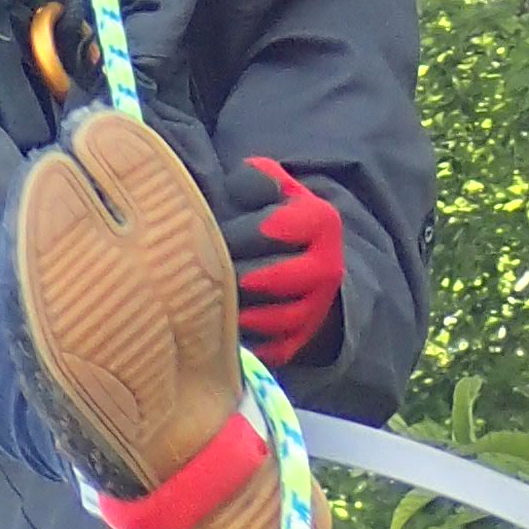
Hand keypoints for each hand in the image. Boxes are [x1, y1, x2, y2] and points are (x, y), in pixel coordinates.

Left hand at [219, 156, 345, 372]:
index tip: (213, 234)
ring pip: (278, 318)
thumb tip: (235, 189)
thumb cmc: (269, 215)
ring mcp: (317, 307)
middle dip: (235, 276)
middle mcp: (327, 267)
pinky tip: (220, 334)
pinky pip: (275, 348)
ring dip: (241, 313)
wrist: (302, 256)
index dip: (239, 232)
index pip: (274, 228)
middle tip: (201, 274)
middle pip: (275, 277)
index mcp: (321, 220)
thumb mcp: (269, 186)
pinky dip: (249, 344)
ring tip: (208, 304)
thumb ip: (254, 180)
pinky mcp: (301, 339)